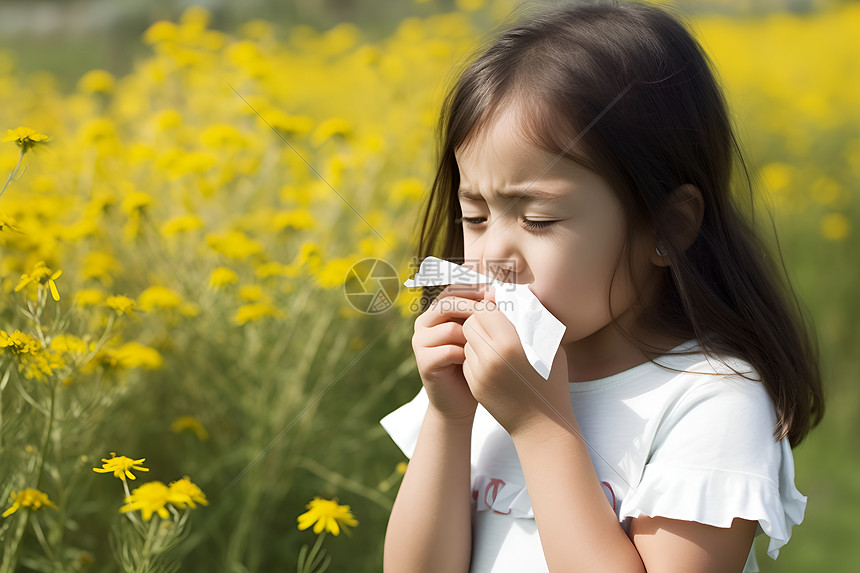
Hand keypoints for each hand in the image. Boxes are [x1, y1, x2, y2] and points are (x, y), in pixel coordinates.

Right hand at [412, 283, 489, 423]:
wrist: (458, 401)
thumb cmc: (472, 364)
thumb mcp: (478, 334)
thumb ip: (482, 312)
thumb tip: (493, 290)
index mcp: (435, 313)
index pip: (451, 290)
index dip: (472, 289)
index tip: (493, 293)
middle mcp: (423, 324)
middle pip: (447, 304)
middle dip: (473, 308)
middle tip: (492, 315)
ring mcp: (420, 342)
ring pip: (450, 328)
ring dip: (471, 338)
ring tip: (482, 348)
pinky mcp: (423, 361)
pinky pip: (448, 350)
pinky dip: (465, 355)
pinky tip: (472, 362)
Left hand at [461, 285, 574, 437]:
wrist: (541, 424)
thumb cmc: (551, 380)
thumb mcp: (550, 345)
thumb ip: (533, 318)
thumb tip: (520, 293)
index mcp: (512, 343)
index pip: (486, 309)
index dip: (491, 305)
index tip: (500, 306)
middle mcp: (492, 357)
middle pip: (472, 322)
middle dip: (481, 319)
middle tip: (496, 323)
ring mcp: (480, 372)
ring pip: (468, 339)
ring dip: (479, 337)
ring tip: (497, 344)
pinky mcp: (474, 384)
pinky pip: (468, 358)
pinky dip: (478, 356)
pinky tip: (494, 363)